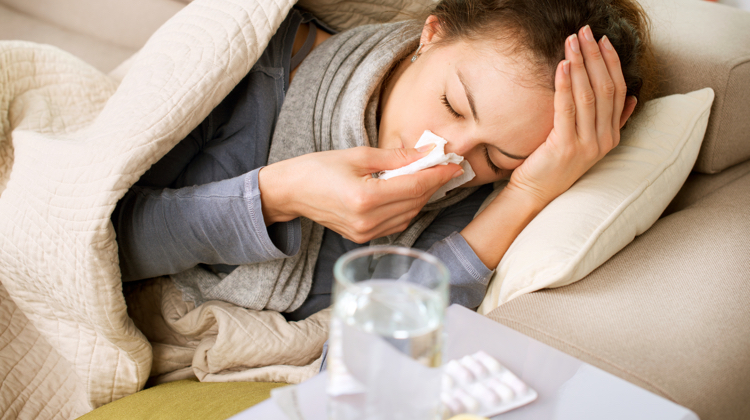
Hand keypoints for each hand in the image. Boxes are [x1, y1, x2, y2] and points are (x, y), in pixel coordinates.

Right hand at [258, 146, 462, 242]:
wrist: (291, 192)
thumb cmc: (319, 168)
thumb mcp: (358, 155)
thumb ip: (396, 157)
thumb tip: (427, 153)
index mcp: (365, 198)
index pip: (414, 187)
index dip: (437, 175)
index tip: (453, 164)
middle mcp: (367, 221)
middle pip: (415, 202)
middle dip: (433, 184)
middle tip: (444, 166)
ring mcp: (365, 233)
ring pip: (409, 215)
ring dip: (422, 196)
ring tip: (428, 177)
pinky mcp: (363, 238)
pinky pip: (396, 224)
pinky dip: (408, 208)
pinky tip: (409, 192)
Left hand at [507, 25, 636, 207]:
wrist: (535, 193)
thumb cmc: (555, 164)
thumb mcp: (587, 142)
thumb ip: (610, 122)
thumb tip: (632, 100)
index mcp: (611, 136)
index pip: (618, 91)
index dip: (612, 63)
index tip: (603, 40)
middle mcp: (603, 140)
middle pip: (605, 88)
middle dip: (595, 56)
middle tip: (585, 32)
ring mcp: (586, 145)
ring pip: (588, 96)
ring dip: (579, 65)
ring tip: (571, 42)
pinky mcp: (565, 147)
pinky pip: (567, 109)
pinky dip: (564, 85)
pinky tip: (561, 66)